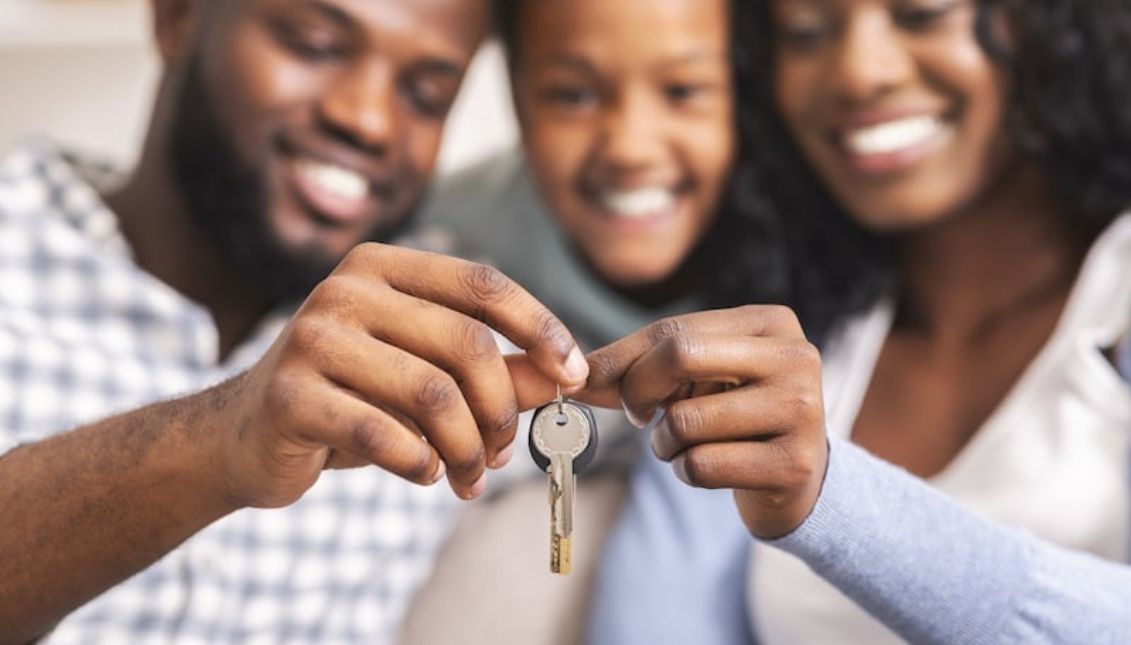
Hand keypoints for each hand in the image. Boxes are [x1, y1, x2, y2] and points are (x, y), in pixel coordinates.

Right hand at [211, 243, 587, 506]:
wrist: (247, 434)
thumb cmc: (352, 398)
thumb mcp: (423, 374)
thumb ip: (493, 371)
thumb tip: (565, 379)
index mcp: (384, 267)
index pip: (482, 285)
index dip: (540, 328)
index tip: (575, 377)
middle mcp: (345, 289)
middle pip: (464, 346)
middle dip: (500, 411)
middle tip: (502, 454)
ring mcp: (312, 338)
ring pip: (431, 395)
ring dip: (466, 449)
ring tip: (469, 478)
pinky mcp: (289, 395)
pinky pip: (383, 435)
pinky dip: (420, 463)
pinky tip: (425, 475)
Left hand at [584, 305, 827, 538]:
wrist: (799, 480)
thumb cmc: (735, 417)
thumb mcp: (697, 379)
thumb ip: (640, 368)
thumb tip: (576, 376)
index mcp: (770, 322)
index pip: (674, 330)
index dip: (621, 359)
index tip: (589, 383)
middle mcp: (795, 357)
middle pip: (680, 356)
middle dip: (638, 391)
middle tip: (638, 415)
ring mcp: (801, 410)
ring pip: (685, 421)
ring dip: (665, 443)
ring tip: (686, 446)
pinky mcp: (794, 464)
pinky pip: (702, 466)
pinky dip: (686, 472)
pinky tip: (711, 469)